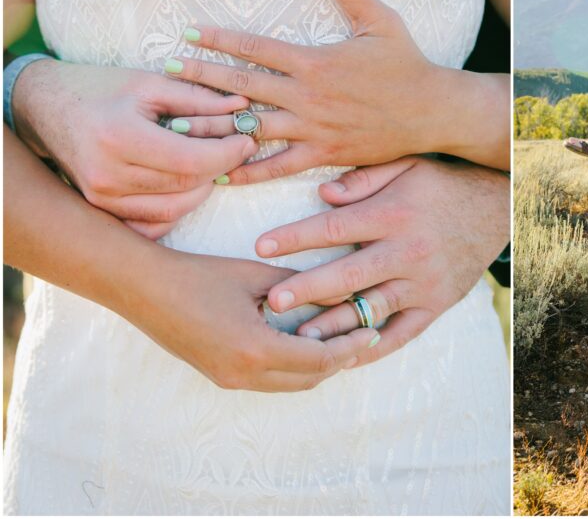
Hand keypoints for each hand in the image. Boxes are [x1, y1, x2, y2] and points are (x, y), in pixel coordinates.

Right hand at [12, 59, 256, 238]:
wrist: (45, 106)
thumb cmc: (99, 88)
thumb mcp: (149, 83)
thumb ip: (198, 98)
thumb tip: (243, 105)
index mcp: (120, 137)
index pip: (191, 161)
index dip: (227, 154)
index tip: (248, 140)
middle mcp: (107, 174)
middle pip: (186, 185)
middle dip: (220, 168)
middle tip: (237, 150)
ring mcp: (101, 198)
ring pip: (174, 208)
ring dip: (203, 188)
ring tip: (212, 163)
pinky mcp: (101, 209)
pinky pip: (152, 224)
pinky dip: (177, 208)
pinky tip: (187, 185)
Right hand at [126, 251, 379, 391]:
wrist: (142, 288)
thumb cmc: (198, 275)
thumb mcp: (257, 276)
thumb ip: (302, 286)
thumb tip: (344, 292)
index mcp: (255, 349)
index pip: (319, 360)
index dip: (350, 347)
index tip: (372, 331)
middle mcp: (243, 374)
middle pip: (309, 379)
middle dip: (340, 360)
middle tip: (363, 336)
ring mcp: (228, 379)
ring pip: (289, 384)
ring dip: (317, 366)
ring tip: (340, 339)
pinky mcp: (220, 375)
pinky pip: (269, 380)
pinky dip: (294, 367)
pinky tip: (304, 341)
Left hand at [164, 0, 508, 182]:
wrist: (433, 112)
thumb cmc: (408, 64)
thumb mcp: (382, 21)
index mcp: (316, 62)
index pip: (257, 47)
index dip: (219, 38)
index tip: (188, 33)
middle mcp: (308, 97)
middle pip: (243, 87)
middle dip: (202, 78)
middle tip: (166, 74)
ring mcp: (313, 129)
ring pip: (252, 128)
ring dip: (214, 125)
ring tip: (178, 125)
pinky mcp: (323, 155)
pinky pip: (278, 166)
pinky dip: (247, 170)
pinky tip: (219, 172)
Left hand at [255, 156, 508, 365]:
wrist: (497, 208)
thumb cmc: (442, 183)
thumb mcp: (407, 165)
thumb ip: (364, 178)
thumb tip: (323, 196)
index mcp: (394, 215)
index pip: (335, 228)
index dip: (296, 237)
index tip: (261, 246)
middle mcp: (407, 251)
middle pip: (348, 275)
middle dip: (307, 289)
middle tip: (272, 302)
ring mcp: (423, 283)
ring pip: (372, 309)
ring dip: (334, 325)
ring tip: (299, 337)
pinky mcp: (436, 305)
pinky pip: (402, 333)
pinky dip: (373, 348)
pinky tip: (344, 357)